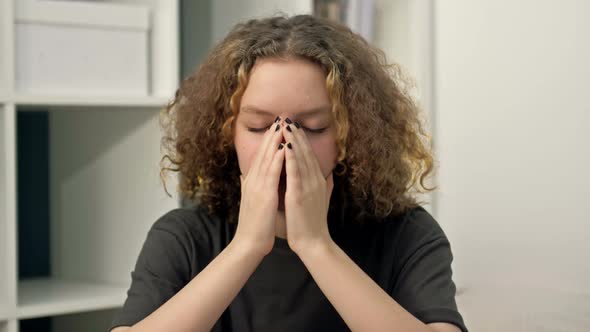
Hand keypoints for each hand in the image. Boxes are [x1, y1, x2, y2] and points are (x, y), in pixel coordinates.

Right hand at [234, 121, 284, 256]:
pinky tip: (284, 146)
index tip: (277, 125)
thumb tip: (244, 174)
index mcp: (252, 182)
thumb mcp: (250, 201)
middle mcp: (252, 180)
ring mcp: (257, 186)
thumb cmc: (254, 225)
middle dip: (273, 134)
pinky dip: (277, 158)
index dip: (269, 140)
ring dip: (275, 140)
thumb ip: (248, 186)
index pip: (261, 156)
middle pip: (263, 152)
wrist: (249, 244)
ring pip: (266, 158)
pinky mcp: (264, 194)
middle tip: (281, 116)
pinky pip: (271, 172)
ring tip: (284, 124)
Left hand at [281, 121, 334, 254]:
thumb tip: (329, 175)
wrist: (313, 243)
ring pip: (300, 158)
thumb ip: (324, 186)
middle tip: (288, 117)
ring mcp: (308, 187)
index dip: (301, 139)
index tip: (293, 124)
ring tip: (286, 125)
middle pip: (305, 152)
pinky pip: (295, 172)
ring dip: (293, 140)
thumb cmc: (312, 224)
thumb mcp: (321, 201)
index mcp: (317, 181)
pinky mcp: (300, 195)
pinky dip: (291, 158)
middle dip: (296, 134)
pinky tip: (286, 146)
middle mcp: (315, 180)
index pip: (308, 155)